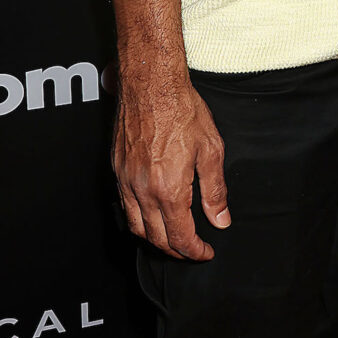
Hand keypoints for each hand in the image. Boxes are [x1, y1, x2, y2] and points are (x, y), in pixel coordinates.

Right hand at [113, 71, 229, 259]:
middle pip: (156, 239)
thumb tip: (221, 219)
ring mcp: (126, 181)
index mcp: (169, 189)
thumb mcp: (211, 150)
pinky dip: (138, 219)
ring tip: (172, 238)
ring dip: (154, 239)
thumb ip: (215, 190)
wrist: (151, 84)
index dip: (194, 251)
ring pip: (135, 227)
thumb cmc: (182, 110)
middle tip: (191, 250)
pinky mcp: (117, 170)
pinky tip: (151, 214)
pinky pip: (124, 207)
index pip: (180, 237)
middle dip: (176, 251)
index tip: (206, 252)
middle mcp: (143, 191)